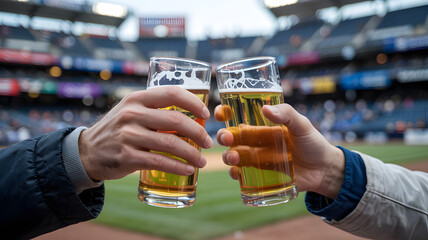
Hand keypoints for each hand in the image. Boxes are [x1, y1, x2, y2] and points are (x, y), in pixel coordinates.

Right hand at [78, 86, 212, 180]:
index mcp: (136, 99)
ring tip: (201, 161)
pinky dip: (178, 166)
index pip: (172, 93)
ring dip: (192, 153)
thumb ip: (155, 111)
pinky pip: (160, 161)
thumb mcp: (131, 112)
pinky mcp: (127, 156)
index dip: (194, 102)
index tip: (206, 114)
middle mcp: (132, 114)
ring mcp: (128, 135)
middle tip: (208, 142)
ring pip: (170, 143)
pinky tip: (188, 169)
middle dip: (198, 132)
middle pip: (176, 120)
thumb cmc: (118, 130)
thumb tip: (192, 118)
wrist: (87, 152)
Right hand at [215, 104, 344, 198]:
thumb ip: (287, 114)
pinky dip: (235, 174)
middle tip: (226, 138)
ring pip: (233, 156)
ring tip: (234, 157)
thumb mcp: (302, 125)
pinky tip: (236, 173)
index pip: (238, 117)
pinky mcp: (259, 176)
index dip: (225, 114)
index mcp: (262, 126)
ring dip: (227, 156)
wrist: (324, 170)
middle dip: (224, 136)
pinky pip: (241, 175)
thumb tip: (265, 109)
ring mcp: (256, 159)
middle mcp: (255, 142)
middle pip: (231, 137)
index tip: (220, 113)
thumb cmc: (313, 143)